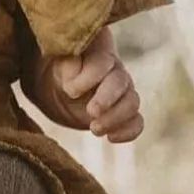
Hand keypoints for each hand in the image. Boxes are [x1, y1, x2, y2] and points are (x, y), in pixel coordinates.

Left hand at [32, 28, 142, 142]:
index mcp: (97, 55)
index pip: (102, 62)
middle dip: (106, 99)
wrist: (59, 89)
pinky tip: (111, 138)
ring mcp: (122, 93)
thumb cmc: (57, 71)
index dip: (90, 77)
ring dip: (115, 118)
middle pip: (120, 82)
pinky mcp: (123, 113)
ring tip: (94, 129)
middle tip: (91, 112)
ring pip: (132, 102)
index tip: (71, 91)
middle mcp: (114, 71)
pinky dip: (129, 131)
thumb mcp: (56, 64)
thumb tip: (74, 73)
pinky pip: (137, 121)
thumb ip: (66, 65)